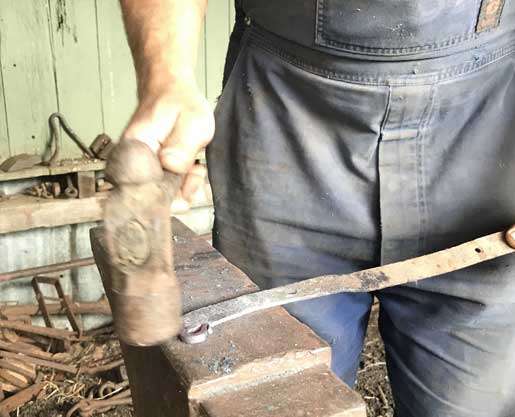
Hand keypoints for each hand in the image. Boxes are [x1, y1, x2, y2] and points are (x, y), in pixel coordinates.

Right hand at [123, 74, 214, 210]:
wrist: (171, 89)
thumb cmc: (180, 102)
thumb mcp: (193, 122)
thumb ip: (182, 147)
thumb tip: (171, 168)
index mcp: (133, 152)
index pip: (141, 193)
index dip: (167, 199)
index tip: (185, 185)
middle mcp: (130, 165)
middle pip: (153, 200)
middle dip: (180, 194)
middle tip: (195, 172)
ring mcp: (139, 170)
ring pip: (162, 197)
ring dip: (184, 188)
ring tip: (195, 167)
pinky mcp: (149, 172)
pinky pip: (166, 190)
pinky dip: (182, 184)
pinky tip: (192, 169)